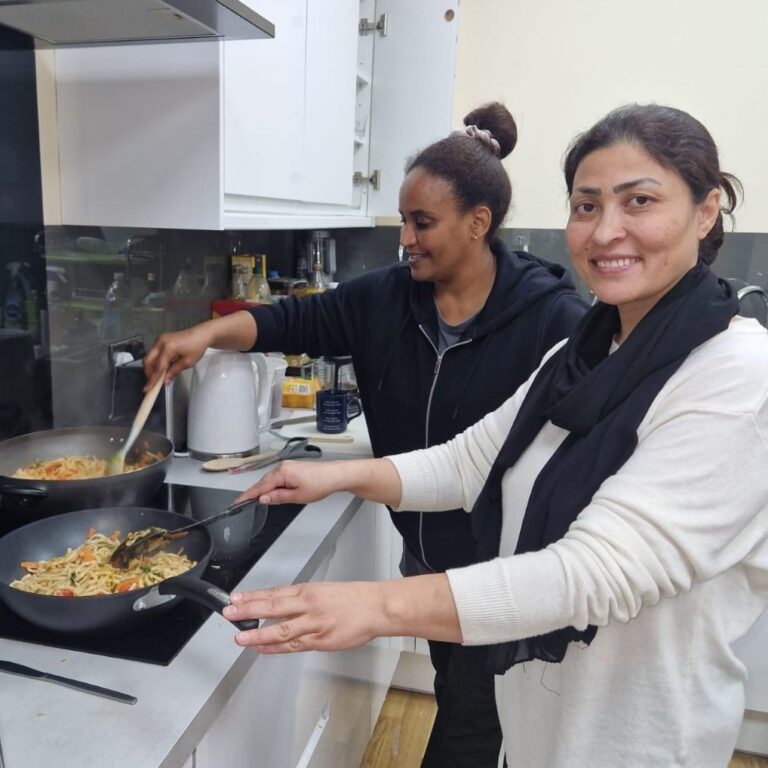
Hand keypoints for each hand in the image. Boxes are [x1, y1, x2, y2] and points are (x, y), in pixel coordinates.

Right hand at [143, 323, 212, 388]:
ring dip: (152, 367)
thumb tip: (165, 380)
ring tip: (158, 376)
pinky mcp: (161, 339)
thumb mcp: (187, 362)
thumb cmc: (197, 346)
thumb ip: (174, 371)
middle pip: (148, 360)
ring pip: (149, 356)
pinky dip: (155, 361)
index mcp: (168, 347)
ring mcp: (160, 339)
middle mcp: (161, 342)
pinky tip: (161, 368)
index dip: (153, 379)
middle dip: (149, 373)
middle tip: (152, 383)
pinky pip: (154, 352)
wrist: (201, 334)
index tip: (149, 388)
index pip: (158, 367)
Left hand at [223, 581, 386, 652]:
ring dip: (257, 634)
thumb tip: (281, 605)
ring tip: (239, 638)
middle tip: (229, 612)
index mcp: (308, 590)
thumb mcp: (324, 590)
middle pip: (273, 607)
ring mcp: (314, 624)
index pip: (274, 592)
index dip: (253, 596)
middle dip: (248, 610)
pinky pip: (294, 645)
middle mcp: (308, 605)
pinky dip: (276, 647)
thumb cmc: (353, 599)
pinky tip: (262, 648)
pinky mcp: (321, 641)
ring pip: (281, 629)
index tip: (236, 598)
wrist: (376, 608)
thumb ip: (302, 600)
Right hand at [234, 460, 346, 505]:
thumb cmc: (319, 484)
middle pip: (263, 482)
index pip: (260, 486)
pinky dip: (273, 486)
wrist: (335, 475)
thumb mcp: (297, 496)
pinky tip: (274, 493)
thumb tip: (263, 499)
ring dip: (266, 490)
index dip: (248, 495)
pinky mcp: (292, 467)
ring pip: (270, 480)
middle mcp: (282, 466)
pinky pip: (277, 477)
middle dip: (256, 494)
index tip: (237, 502)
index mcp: (281, 472)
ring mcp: (287, 466)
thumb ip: (278, 497)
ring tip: (262, 502)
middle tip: (245, 505)